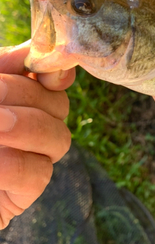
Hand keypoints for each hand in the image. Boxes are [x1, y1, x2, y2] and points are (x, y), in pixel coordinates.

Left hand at [0, 41, 75, 229]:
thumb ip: (0, 68)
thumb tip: (28, 51)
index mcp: (19, 96)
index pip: (54, 78)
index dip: (56, 70)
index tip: (40, 69)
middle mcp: (32, 123)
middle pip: (57, 104)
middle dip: (27, 94)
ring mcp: (32, 158)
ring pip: (59, 138)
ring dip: (28, 127)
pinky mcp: (24, 192)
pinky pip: (38, 175)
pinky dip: (16, 165)